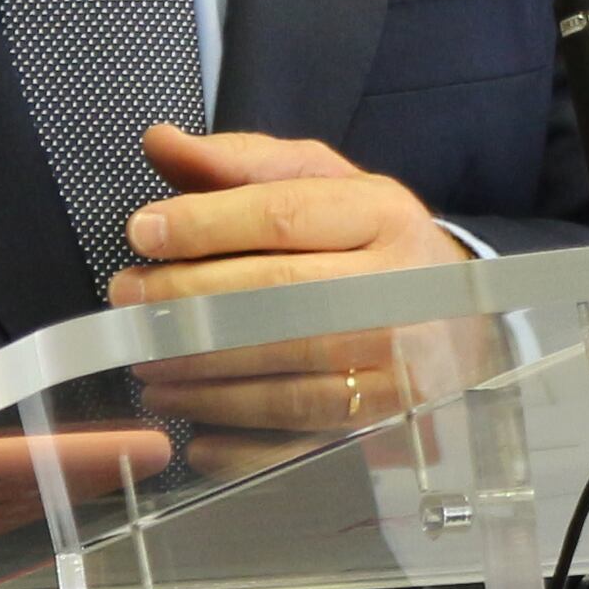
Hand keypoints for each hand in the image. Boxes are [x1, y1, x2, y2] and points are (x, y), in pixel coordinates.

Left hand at [108, 126, 476, 439]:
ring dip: (201, 377)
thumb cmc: (368, 243)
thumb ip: (238, 164)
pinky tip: (195, 432)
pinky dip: (241, 445)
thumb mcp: (319, 184)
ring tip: (148, 364)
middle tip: (128, 303)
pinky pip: (303, 441)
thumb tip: (159, 142)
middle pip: (277, 296)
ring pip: (286, 376)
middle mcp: (401, 290)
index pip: (283, 215)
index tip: (143, 232)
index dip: (205, 224)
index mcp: (382, 215)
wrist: (460, 319)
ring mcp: (401, 364)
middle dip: (188, 301)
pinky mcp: (389, 423)